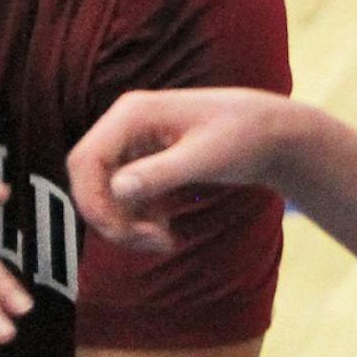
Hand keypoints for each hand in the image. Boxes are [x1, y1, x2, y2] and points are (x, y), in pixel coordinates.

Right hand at [66, 88, 288, 253]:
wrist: (270, 132)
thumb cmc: (244, 136)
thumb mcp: (206, 157)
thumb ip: (160, 172)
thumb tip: (117, 189)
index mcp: (131, 114)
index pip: (86, 159)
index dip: (92, 200)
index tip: (120, 233)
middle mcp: (124, 126)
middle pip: (89, 179)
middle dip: (110, 216)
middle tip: (147, 242)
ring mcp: (132, 144)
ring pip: (105, 192)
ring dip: (125, 223)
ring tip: (164, 240)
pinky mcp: (143, 162)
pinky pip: (124, 197)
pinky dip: (139, 219)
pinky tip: (167, 230)